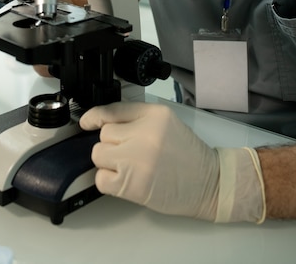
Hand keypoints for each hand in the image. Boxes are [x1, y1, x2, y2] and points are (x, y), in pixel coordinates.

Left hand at [80, 101, 265, 222]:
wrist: (209, 182)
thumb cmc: (186, 154)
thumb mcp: (165, 122)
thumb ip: (136, 117)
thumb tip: (101, 121)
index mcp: (153, 115)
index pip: (112, 110)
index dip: (94, 116)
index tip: (86, 122)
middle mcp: (144, 134)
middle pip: (104, 134)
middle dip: (112, 144)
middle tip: (129, 153)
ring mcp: (137, 160)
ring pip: (98, 154)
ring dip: (108, 162)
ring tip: (128, 167)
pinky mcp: (133, 185)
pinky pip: (101, 179)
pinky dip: (108, 181)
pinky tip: (124, 181)